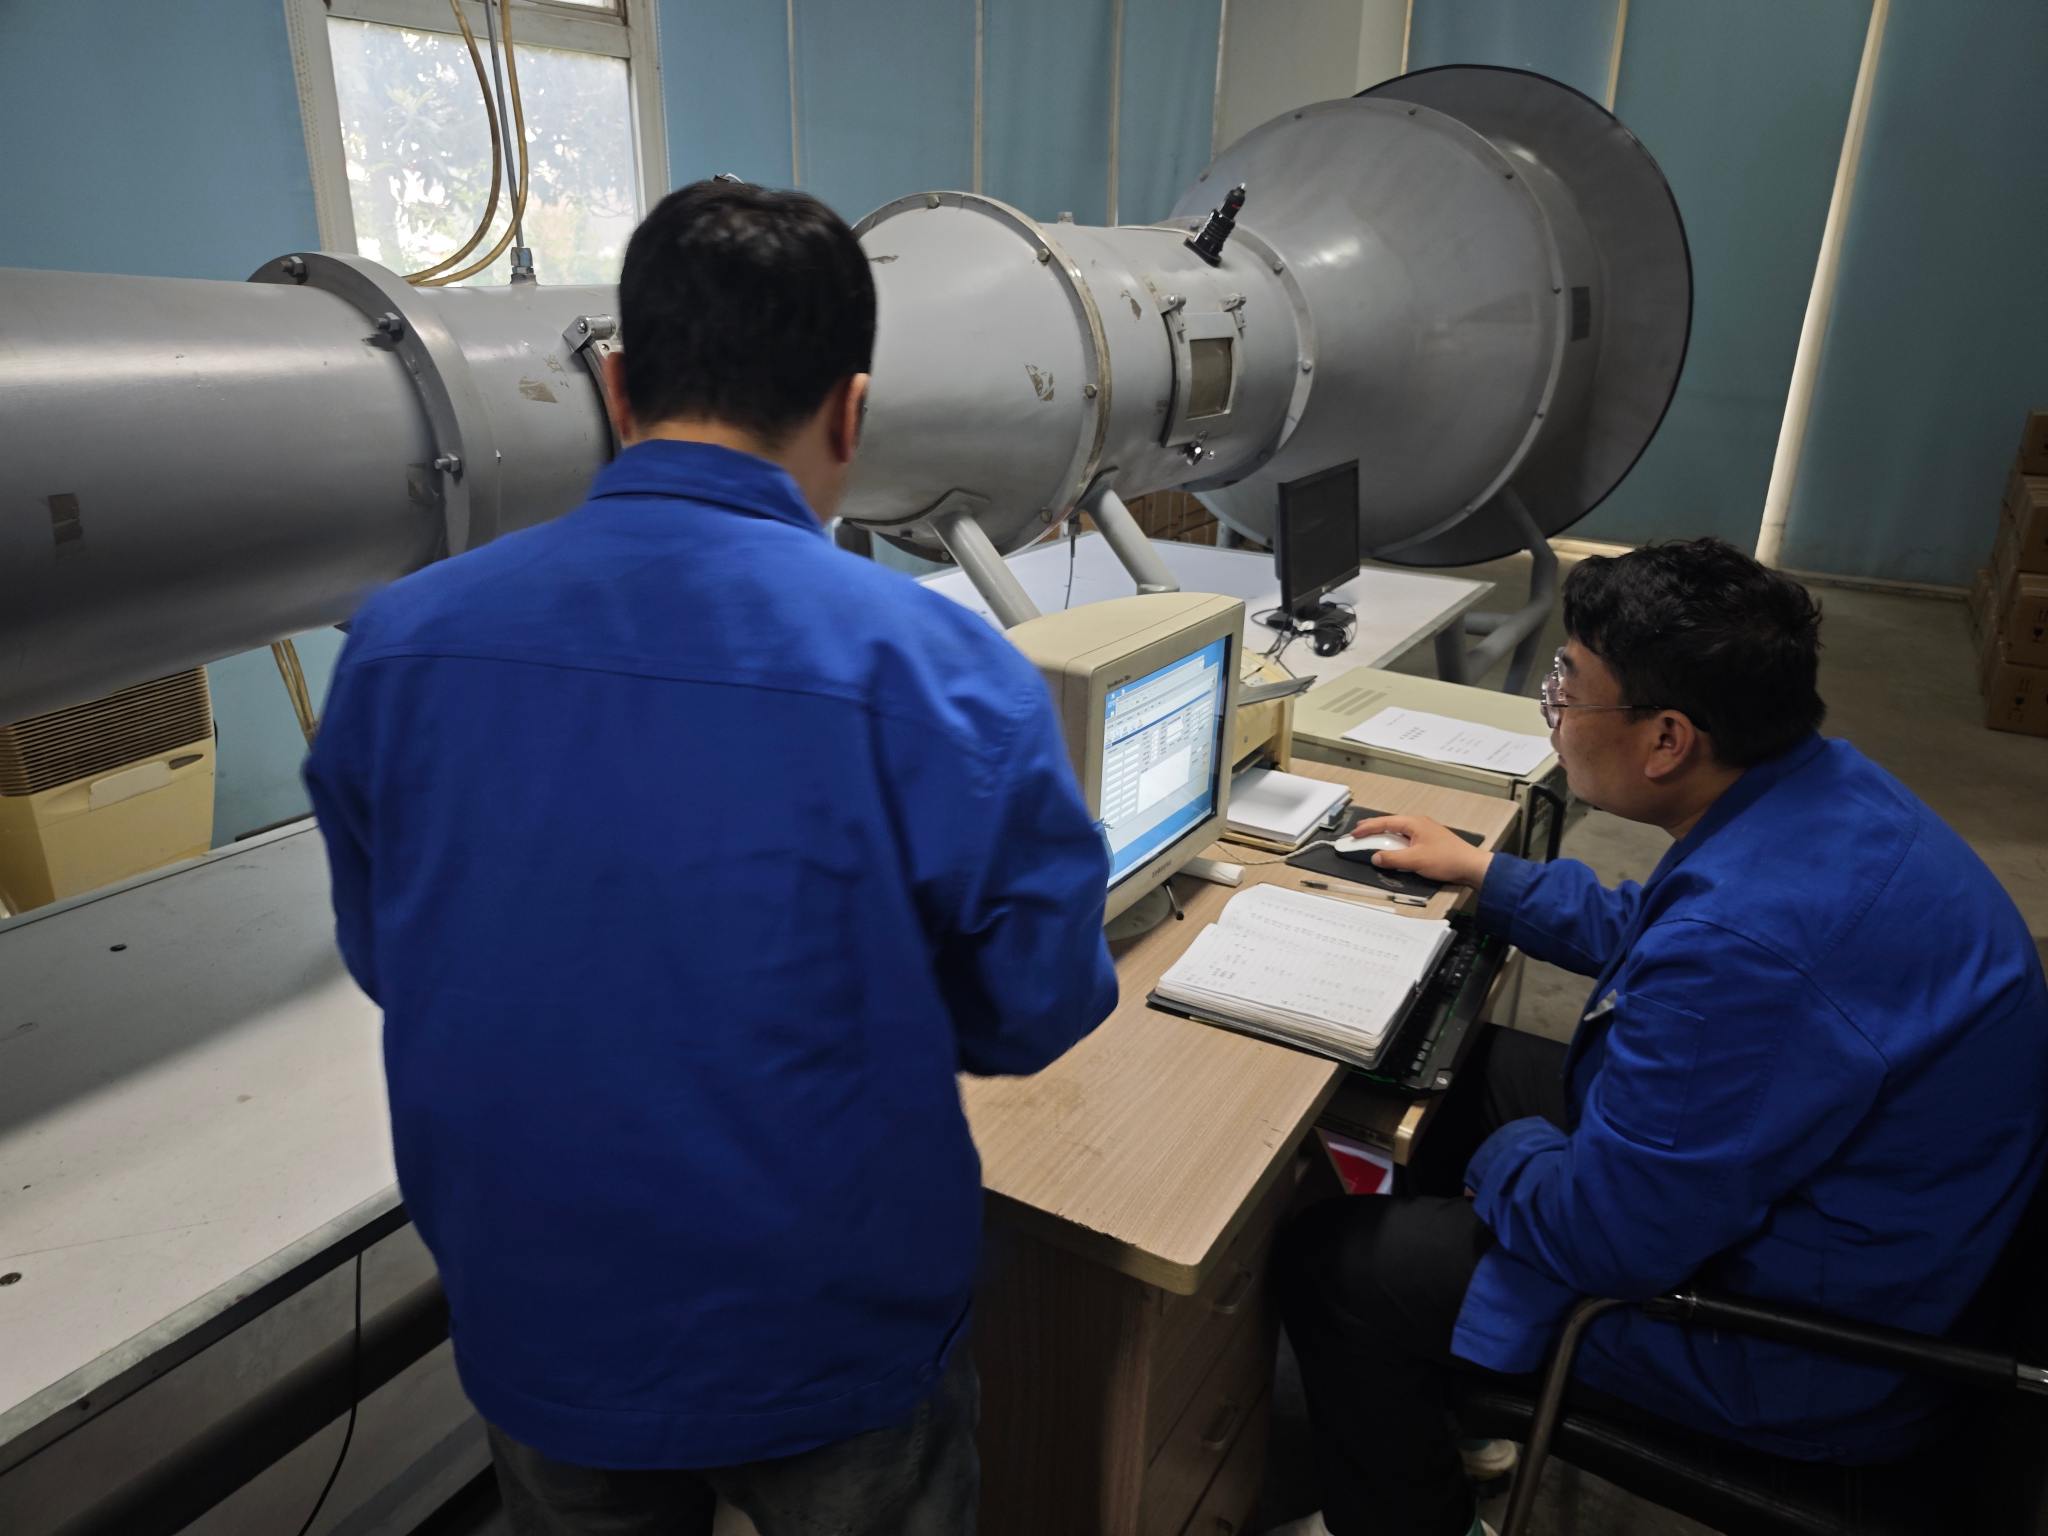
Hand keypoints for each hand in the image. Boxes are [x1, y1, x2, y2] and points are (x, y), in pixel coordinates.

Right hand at [1349, 814, 1493, 889]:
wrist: (1471, 866)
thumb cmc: (1446, 859)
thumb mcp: (1414, 860)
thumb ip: (1392, 858)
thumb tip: (1375, 857)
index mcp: (1414, 823)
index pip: (1385, 822)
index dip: (1367, 828)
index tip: (1354, 834)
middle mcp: (1419, 824)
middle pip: (1391, 824)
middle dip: (1374, 829)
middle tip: (1358, 834)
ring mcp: (1425, 832)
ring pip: (1399, 831)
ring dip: (1385, 836)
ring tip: (1372, 841)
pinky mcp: (1430, 841)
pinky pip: (1407, 838)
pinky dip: (1395, 842)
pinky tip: (1392, 849)